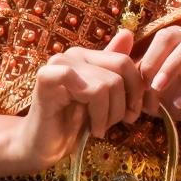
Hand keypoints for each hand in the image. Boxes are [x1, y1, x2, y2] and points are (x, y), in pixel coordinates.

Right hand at [16, 29, 145, 168]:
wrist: (45, 147)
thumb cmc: (74, 124)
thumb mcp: (104, 98)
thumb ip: (115, 70)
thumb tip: (127, 33)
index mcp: (87, 56)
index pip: (124, 62)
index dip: (136, 90)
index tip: (131, 113)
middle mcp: (73, 54)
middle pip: (119, 73)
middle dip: (123, 105)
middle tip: (115, 124)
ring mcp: (58, 64)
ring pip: (105, 85)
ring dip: (108, 116)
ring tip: (99, 128)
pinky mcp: (46, 78)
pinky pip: (84, 86)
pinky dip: (95, 111)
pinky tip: (91, 126)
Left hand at [137, 25, 180, 128]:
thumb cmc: (173, 94)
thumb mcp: (151, 88)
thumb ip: (138, 80)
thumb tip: (125, 78)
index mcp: (175, 39)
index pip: (160, 37)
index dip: (147, 57)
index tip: (138, 81)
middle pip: (173, 34)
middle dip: (156, 56)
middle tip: (147, 82)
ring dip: (173, 65)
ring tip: (159, 87)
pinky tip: (179, 104)